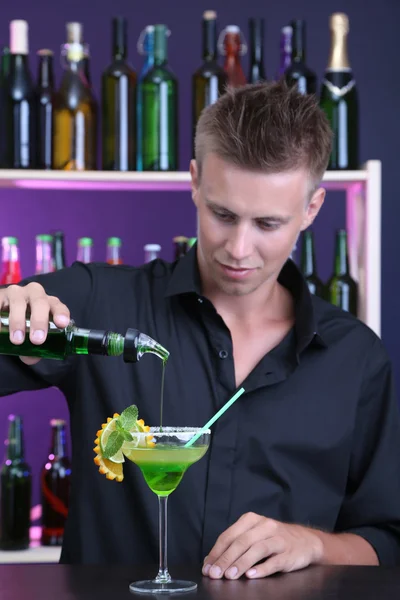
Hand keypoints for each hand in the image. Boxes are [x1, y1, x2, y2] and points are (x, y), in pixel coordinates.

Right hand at [0, 282, 69, 364]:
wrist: (4, 312)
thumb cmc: (25, 325)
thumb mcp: (32, 335)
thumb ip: (34, 348)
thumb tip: (31, 358)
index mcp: (48, 304)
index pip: (58, 306)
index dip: (61, 314)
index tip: (61, 323)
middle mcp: (35, 294)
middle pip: (40, 302)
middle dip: (40, 321)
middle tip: (37, 339)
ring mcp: (17, 293)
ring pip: (19, 302)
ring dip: (18, 321)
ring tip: (17, 340)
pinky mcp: (1, 295)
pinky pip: (0, 303)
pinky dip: (0, 317)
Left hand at [202, 512, 323, 579]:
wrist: (307, 541)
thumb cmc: (274, 539)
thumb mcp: (254, 535)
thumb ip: (235, 544)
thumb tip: (212, 560)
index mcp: (251, 520)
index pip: (229, 535)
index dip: (217, 552)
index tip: (207, 567)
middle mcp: (264, 526)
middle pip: (241, 542)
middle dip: (225, 559)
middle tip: (215, 574)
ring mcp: (278, 539)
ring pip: (256, 550)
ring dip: (241, 563)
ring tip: (230, 576)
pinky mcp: (288, 553)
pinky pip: (273, 561)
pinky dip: (261, 568)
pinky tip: (251, 576)